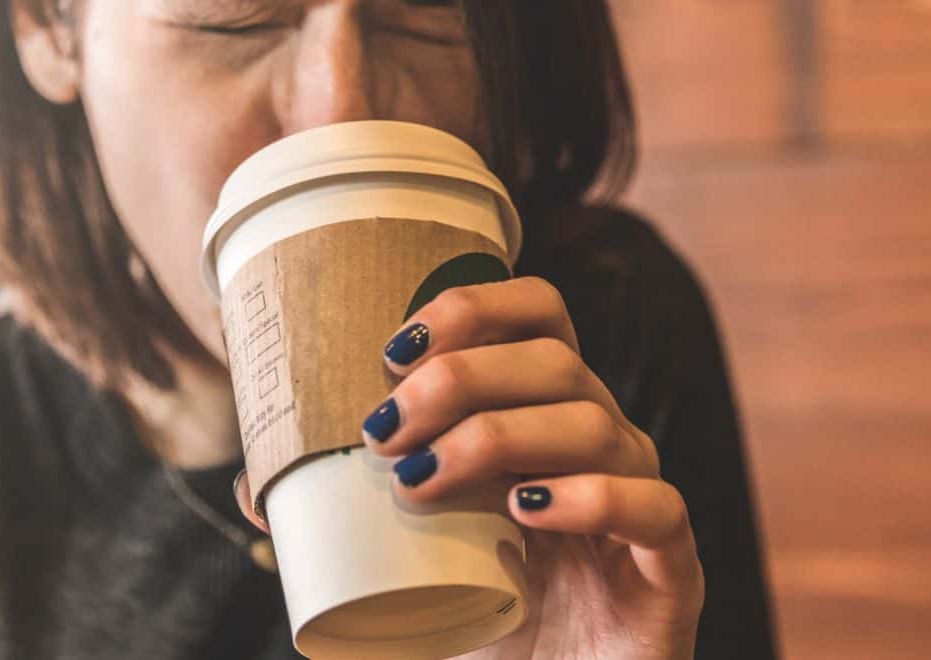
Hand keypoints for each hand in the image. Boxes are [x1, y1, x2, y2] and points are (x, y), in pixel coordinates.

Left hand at [358, 276, 703, 657]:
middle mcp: (604, 444)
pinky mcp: (671, 569)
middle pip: (556, 361)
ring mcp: (643, 499)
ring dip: (497, 436)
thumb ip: (358, 510)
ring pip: (593, 425)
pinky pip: (653, 507)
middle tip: (385, 430)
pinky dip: (589, 497)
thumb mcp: (417, 550)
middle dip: (461, 378)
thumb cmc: (488, 621)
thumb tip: (259, 489)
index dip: (475, 308)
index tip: (394, 351)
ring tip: (423, 482)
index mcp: (550, 416)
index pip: (540, 316)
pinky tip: (526, 509)